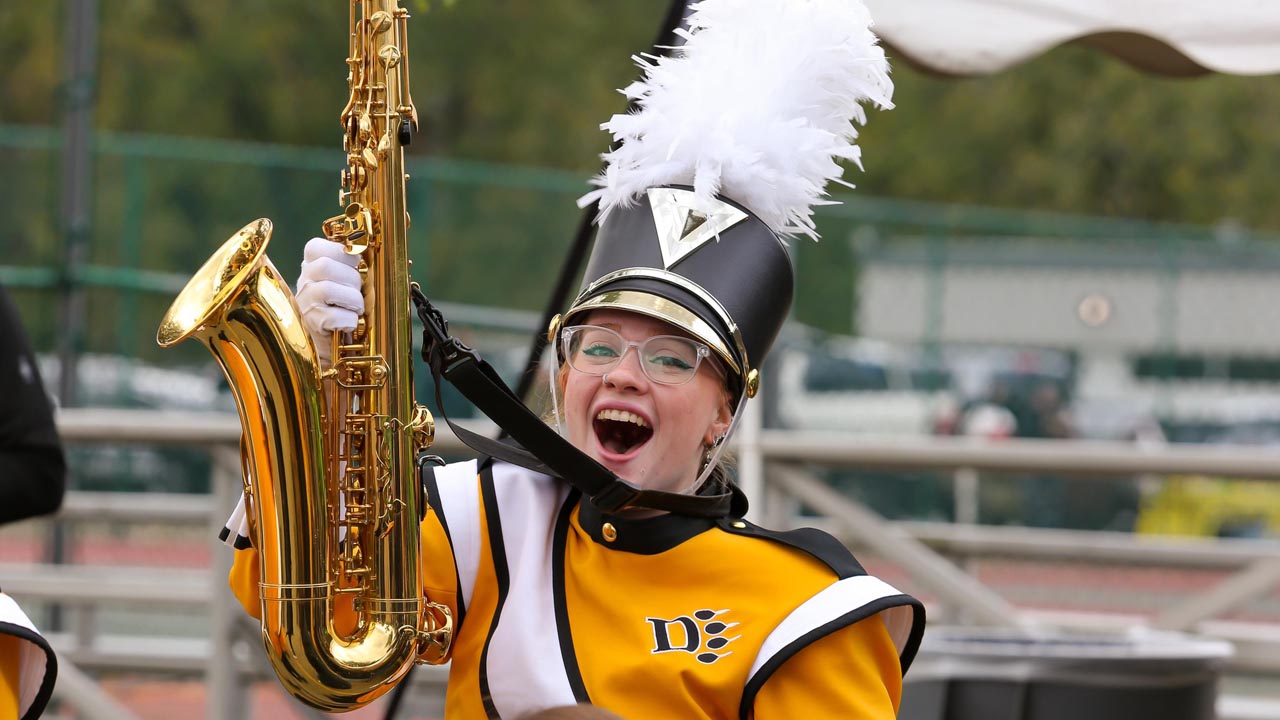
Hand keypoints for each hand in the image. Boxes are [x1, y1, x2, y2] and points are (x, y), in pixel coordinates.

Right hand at [295, 238, 363, 366]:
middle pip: (324, 266)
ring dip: (352, 300)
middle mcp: (304, 281)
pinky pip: (333, 316)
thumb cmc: (346, 306)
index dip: (340, 252)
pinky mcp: (312, 323)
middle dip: (351, 278)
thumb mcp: (346, 282)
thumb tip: (375, 256)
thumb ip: (354, 267)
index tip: (355, 264)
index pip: (315, 247)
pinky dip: (349, 320)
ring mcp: (305, 303)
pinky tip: (351, 323)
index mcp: (312, 266)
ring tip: (357, 308)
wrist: (335, 343)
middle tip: (359, 291)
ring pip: (328, 290)